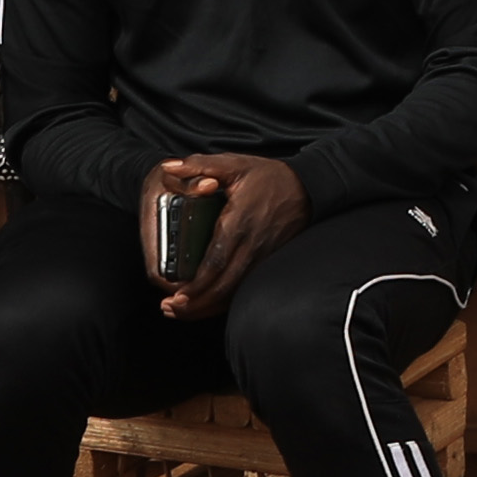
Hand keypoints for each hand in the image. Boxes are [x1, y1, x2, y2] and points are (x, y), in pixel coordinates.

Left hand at [147, 151, 308, 317]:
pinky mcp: (266, 263)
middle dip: (195, 304)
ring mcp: (261, 258)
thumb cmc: (269, 177)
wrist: (308, 188)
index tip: (175, 296)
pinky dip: (223, 302)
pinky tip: (206, 304)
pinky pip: (243, 289)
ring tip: (182, 312)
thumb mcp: (234, 164)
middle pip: (222, 286)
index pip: (215, 262)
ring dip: (207, 307)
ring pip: (233, 293)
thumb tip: (168, 168)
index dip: (195, 285)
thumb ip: (198, 166)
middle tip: (169, 309)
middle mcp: (251, 246)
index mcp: (238, 223)